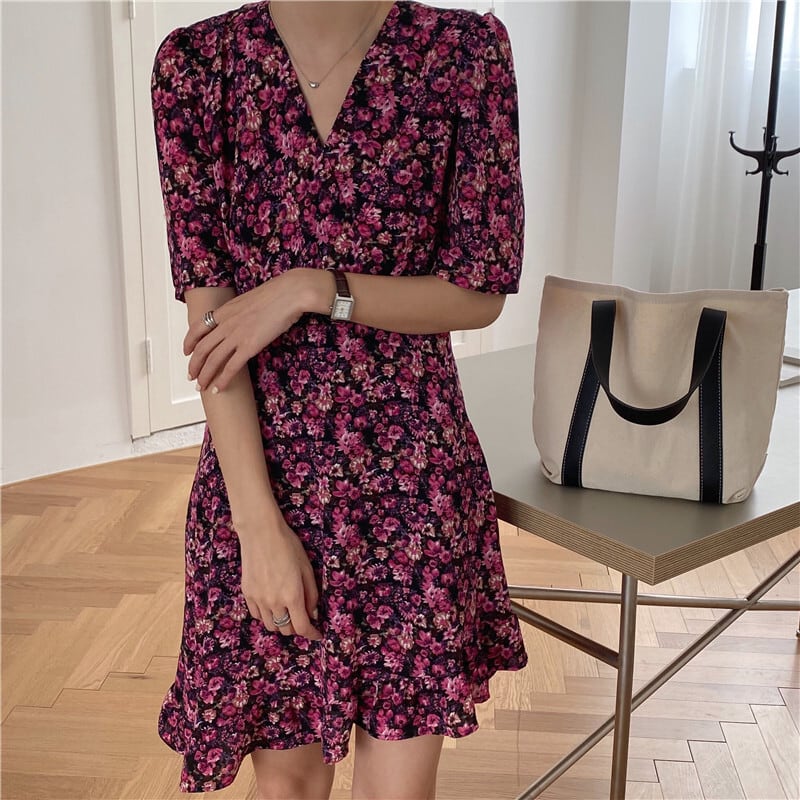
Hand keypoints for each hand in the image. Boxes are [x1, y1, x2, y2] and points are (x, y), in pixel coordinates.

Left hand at [185, 270, 328, 391]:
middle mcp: (226, 324)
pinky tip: (219, 388)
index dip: (189, 342)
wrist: (289, 294)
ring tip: (201, 386)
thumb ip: (239, 311)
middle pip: (202, 348)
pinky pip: (231, 368)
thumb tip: (241, 319)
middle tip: (191, 376)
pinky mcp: (250, 346)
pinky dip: (222, 380)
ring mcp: (236, 336)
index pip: (197, 328)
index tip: (186, 351)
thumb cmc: (276, 294)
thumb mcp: (249, 299)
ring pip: (212, 360)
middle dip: (194, 365)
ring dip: (204, 376)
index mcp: (225, 310)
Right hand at [238, 513, 321, 640]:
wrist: (261, 532)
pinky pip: (257, 615)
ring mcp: (258, 599)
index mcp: (292, 595)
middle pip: (286, 629)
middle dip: (297, 627)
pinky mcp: (247, 594)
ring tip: (287, 612)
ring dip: (282, 623)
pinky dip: (267, 616)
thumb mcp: (307, 568)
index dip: (312, 635)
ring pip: (270, 625)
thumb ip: (311, 594)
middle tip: (303, 617)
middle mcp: (274, 602)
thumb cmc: (288, 546)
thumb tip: (313, 614)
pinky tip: (272, 605)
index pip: (302, 627)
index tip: (317, 634)